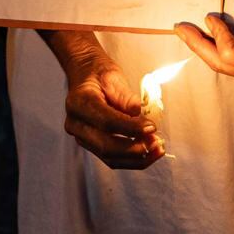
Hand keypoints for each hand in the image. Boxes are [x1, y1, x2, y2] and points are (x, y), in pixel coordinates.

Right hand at [61, 48, 163, 169]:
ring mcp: (82, 137)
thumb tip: (140, 113)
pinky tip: (150, 152)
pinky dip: (133, 160)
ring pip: (109, 157)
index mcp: (79, 102)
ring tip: (157, 149)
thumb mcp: (113, 76)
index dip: (130, 127)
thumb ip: (125, 96)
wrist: (86, 76)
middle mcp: (76, 124)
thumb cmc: (99, 74)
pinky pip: (112, 159)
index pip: (106, 121)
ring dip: (137, 158)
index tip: (151, 127)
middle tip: (156, 142)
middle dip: (134, 148)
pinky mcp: (91, 145)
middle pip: (105, 145)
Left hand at [175, 13, 233, 90]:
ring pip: (220, 64)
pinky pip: (226, 62)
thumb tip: (227, 7)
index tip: (209, 17)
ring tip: (186, 31)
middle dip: (197, 44)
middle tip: (180, 28)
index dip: (218, 35)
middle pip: (219, 62)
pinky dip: (213, 48)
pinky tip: (202, 37)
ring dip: (201, 46)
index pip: (231, 54)